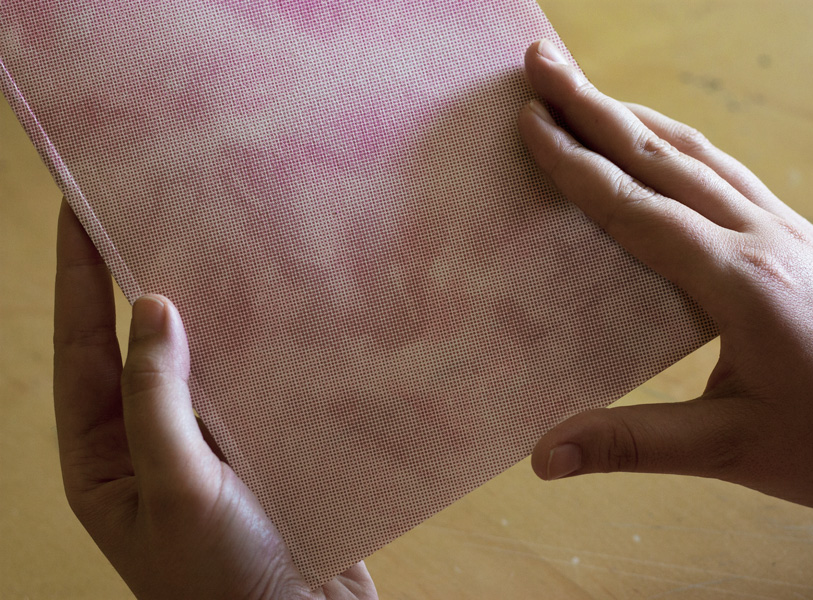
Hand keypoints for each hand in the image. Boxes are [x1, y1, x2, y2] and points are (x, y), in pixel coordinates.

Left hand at [53, 201, 376, 598]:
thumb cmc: (220, 581)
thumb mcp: (174, 491)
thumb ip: (156, 401)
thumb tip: (151, 308)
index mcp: (104, 456)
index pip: (81, 347)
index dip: (77, 275)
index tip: (78, 204)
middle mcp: (152, 441)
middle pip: (138, 342)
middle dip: (140, 276)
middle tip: (151, 202)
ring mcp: (209, 441)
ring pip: (201, 356)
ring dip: (209, 305)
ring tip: (215, 239)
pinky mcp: (263, 443)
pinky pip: (254, 378)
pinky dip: (261, 341)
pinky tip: (277, 303)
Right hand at [519, 40, 812, 511]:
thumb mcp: (732, 449)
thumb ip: (633, 445)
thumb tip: (542, 458)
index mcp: (739, 282)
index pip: (636, 209)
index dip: (575, 165)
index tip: (529, 121)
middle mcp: (762, 238)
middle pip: (663, 157)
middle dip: (594, 106)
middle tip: (543, 65)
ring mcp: (786, 231)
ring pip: (699, 154)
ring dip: (636, 116)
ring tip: (588, 91)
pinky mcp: (798, 238)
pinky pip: (729, 172)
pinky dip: (681, 144)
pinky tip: (664, 141)